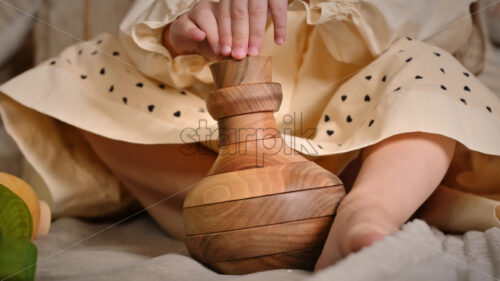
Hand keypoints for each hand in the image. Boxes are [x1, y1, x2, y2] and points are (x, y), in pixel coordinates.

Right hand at [162, 0, 287, 59]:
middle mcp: (214, 7)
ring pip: (206, 17)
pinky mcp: (183, 21)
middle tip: (238, 53)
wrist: (188, 42)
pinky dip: (194, 30)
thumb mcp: (230, 47)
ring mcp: (197, 12)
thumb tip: (253, 57)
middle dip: (234, 36)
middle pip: (226, 16)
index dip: (248, 33)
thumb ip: (240, 49)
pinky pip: (188, 24)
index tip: (253, 50)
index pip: (241, 17)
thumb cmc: (213, 44)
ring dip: (215, 35)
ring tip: (221, 50)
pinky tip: (201, 37)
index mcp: (230, 11)